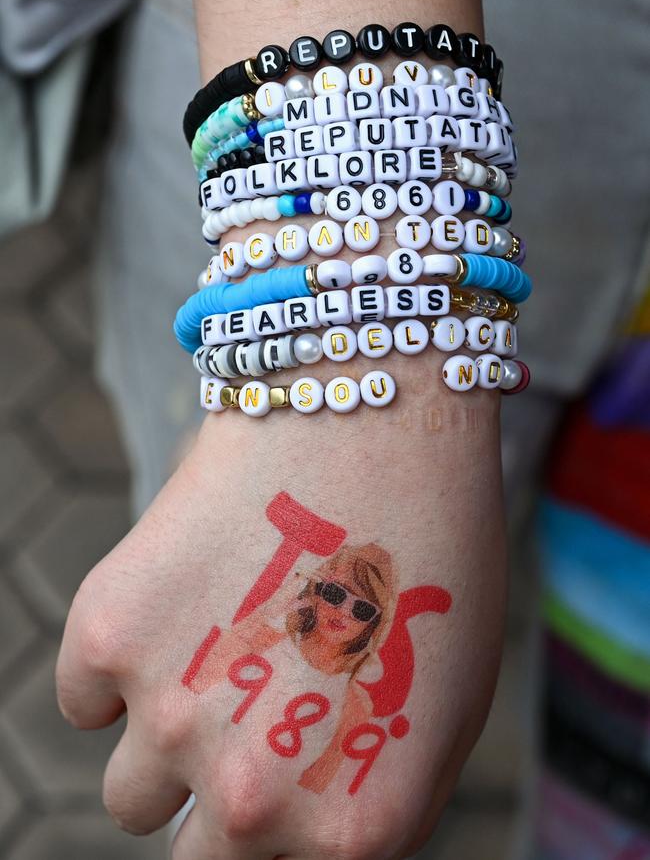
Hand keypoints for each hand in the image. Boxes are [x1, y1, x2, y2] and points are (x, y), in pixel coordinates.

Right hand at [56, 378, 506, 859]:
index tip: (283, 765)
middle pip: (193, 857)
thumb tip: (289, 832)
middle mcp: (252, 798)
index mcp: (349, 830)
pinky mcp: (109, 634)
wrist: (373, 417)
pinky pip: (84, 697)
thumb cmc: (426, 552)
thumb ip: (366, 797)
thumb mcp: (441, 707)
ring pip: (129, 790)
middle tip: (253, 711)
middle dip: (217, 798)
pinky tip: (183, 598)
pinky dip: (120, 662)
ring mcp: (171, 718)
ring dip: (165, 734)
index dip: (280, 817)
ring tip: (223, 643)